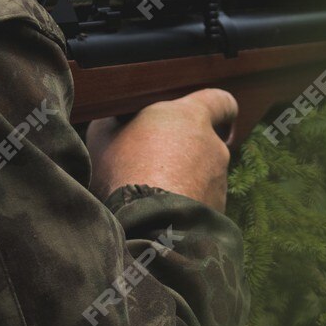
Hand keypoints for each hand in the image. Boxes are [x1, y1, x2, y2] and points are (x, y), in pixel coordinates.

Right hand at [86, 88, 238, 213]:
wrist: (148, 223)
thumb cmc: (125, 170)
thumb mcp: (105, 134)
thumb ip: (120, 121)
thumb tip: (118, 124)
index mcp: (192, 117)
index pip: (220, 102)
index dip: (217, 109)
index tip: (212, 118)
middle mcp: (214, 148)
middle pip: (204, 145)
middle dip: (182, 156)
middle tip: (148, 169)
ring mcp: (218, 184)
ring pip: (201, 179)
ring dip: (180, 186)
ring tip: (147, 200)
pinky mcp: (217, 214)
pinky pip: (199, 208)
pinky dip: (183, 211)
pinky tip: (158, 219)